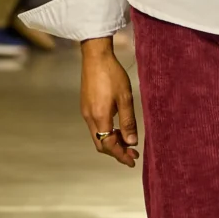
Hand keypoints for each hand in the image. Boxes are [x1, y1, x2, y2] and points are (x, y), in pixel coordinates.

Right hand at [81, 38, 138, 166]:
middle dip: (117, 152)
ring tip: (128, 141)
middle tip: (133, 153)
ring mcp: (86, 112)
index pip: (109, 145)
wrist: (95, 57)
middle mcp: (89, 117)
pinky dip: (107, 132)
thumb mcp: (125, 98)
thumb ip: (128, 121)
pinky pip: (96, 126)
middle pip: (101, 144)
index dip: (121, 155)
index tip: (133, 160)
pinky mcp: (86, 106)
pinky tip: (118, 127)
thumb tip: (132, 141)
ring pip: (98, 135)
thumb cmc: (112, 74)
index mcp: (100, 117)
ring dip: (112, 141)